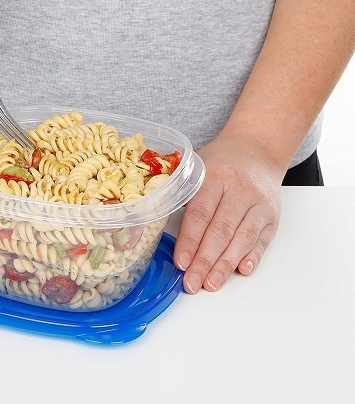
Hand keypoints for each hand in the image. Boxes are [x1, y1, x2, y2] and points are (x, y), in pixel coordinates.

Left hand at [173, 133, 282, 292]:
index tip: (180, 263)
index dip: (189, 241)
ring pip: (242, 239)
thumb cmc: (220, 163)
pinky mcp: (272, 215)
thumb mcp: (198, 168)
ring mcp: (259, 203)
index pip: (200, 214)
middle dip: (204, 261)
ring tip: (211, 284)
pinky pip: (262, 240)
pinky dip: (252, 257)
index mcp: (215, 176)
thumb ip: (185, 194)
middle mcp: (240, 190)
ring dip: (225, 265)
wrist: (256, 149)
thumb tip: (161, 230)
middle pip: (220, 231)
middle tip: (192, 283)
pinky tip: (241, 271)